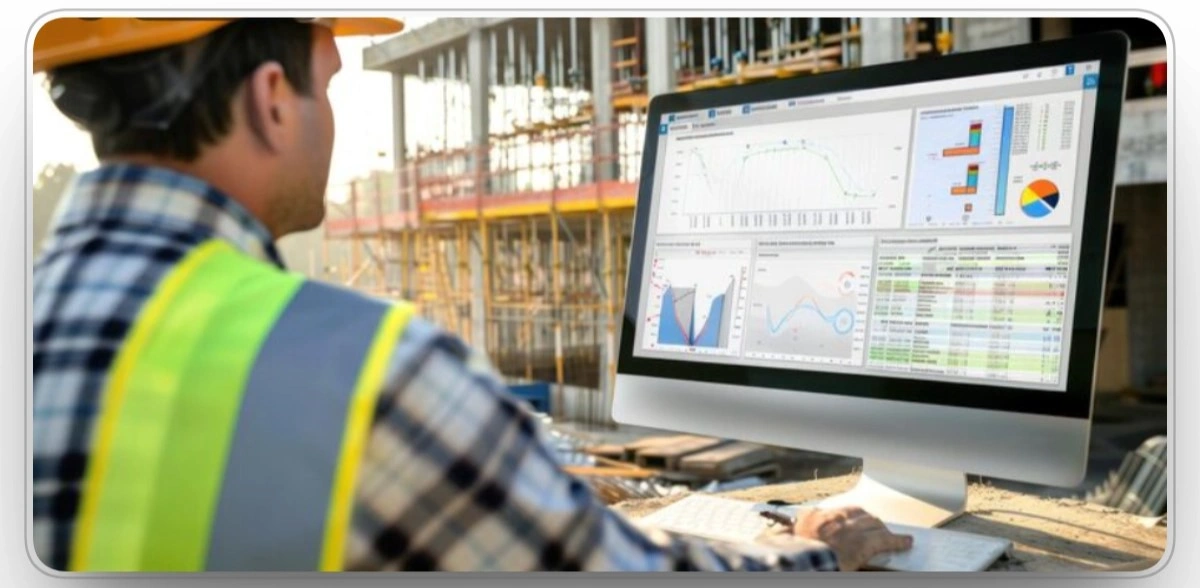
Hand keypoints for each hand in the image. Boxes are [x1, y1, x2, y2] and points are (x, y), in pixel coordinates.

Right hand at [761, 506, 912, 570]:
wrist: (800, 559)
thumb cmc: (793, 552)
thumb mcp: (785, 537)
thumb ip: (788, 531)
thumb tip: (774, 534)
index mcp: (815, 517)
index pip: (838, 512)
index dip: (850, 517)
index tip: (852, 520)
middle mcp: (835, 518)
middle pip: (859, 514)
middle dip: (867, 521)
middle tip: (874, 527)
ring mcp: (851, 529)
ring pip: (874, 524)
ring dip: (881, 529)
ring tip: (887, 534)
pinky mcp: (865, 544)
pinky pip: (886, 540)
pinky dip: (899, 541)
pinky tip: (907, 542)